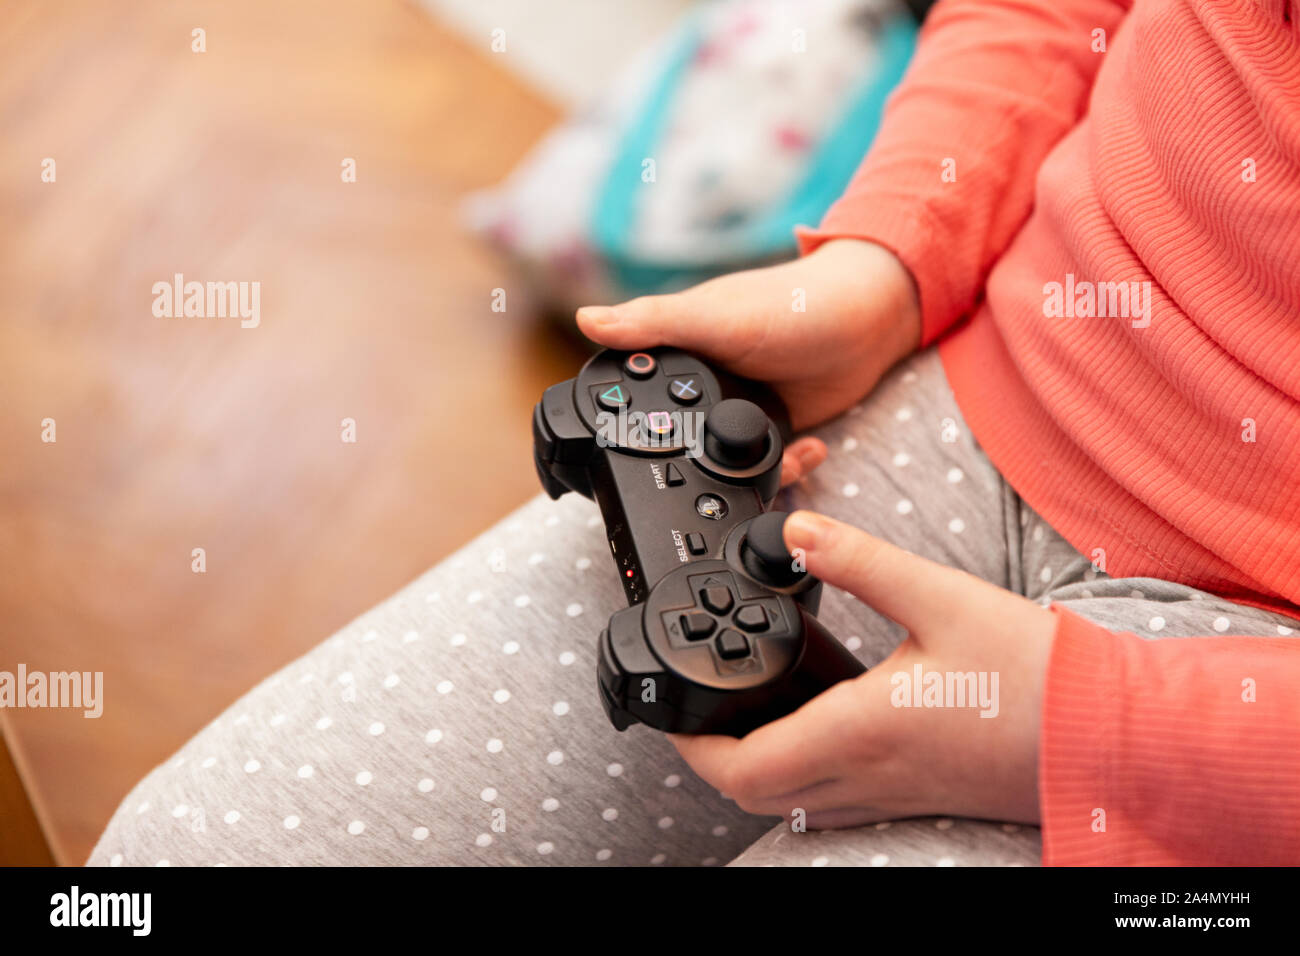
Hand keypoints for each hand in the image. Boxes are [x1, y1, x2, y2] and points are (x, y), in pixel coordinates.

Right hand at [576, 240, 920, 485]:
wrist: (870, 321)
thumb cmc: (792, 304)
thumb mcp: (715, 316)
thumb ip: (654, 323)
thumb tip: (586, 320)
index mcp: (675, 351)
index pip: (629, 393)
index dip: (623, 424)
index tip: (628, 455)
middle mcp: (700, 384)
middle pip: (671, 440)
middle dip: (685, 465)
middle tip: (705, 472)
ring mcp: (736, 412)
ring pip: (717, 464)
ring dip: (736, 476)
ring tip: (759, 472)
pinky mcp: (772, 432)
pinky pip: (764, 469)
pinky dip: (782, 472)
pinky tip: (802, 454)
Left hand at [670, 510, 1057, 826]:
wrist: (1113, 736)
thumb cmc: (1035, 676)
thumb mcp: (941, 598)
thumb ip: (861, 562)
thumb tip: (795, 532)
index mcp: (859, 730)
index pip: (743, 768)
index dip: (693, 748)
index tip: (675, 712)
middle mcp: (868, 774)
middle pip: (756, 794)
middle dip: (715, 759)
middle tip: (704, 711)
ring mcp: (895, 792)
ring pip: (796, 803)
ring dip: (757, 769)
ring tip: (750, 715)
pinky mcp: (921, 792)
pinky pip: (839, 801)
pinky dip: (806, 776)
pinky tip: (819, 730)